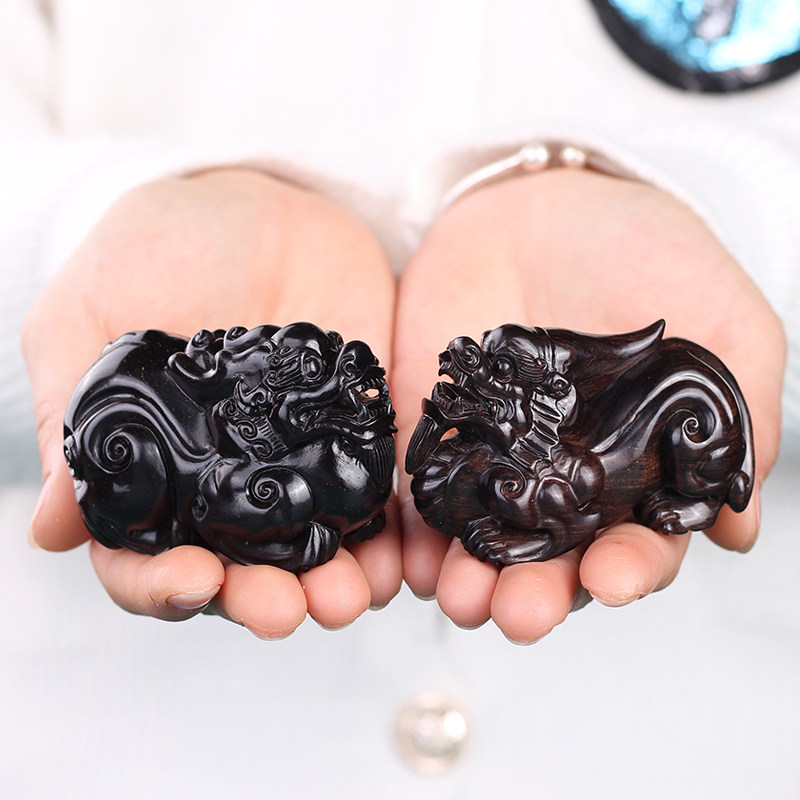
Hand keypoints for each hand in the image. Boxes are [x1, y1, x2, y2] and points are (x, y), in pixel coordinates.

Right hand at [22, 168, 399, 636]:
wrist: (259, 199)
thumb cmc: (160, 246)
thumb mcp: (92, 314)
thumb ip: (77, 415)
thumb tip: (53, 528)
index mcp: (157, 468)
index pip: (147, 555)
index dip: (162, 585)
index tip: (194, 584)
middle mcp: (229, 480)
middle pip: (241, 568)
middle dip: (261, 599)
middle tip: (287, 613)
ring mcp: (301, 460)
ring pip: (314, 548)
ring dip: (332, 584)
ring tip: (348, 597)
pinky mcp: (361, 431)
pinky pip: (377, 496)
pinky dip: (388, 534)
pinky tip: (399, 557)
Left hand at [393, 169, 783, 643]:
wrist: (537, 200)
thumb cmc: (639, 249)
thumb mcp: (720, 317)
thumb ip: (739, 414)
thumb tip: (739, 529)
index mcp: (633, 466)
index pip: (637, 540)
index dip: (631, 567)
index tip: (615, 579)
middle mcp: (561, 476)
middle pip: (551, 558)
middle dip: (538, 593)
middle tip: (521, 614)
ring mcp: (492, 457)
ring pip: (481, 540)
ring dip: (471, 578)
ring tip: (461, 597)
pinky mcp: (430, 430)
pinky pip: (418, 491)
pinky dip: (411, 531)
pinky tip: (408, 556)